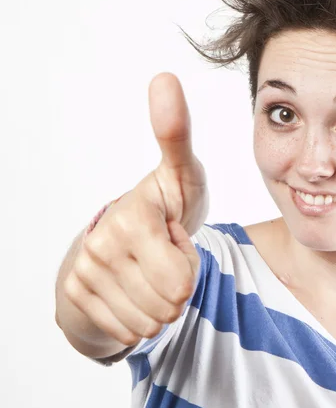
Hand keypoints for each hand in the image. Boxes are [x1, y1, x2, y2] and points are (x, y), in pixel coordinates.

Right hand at [64, 73, 207, 346]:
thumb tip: (164, 76)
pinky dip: (140, 318)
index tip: (172, 237)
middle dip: (177, 284)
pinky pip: (129, 332)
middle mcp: (102, 244)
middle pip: (170, 304)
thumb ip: (177, 134)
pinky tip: (132, 289)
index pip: (183, 280)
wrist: (123, 239)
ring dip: (160, 302)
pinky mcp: (74, 296)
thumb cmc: (164, 204)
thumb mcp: (181, 172)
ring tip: (151, 269)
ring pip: (150, 323)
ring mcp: (84, 272)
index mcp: (133, 216)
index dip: (189, 264)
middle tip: (165, 254)